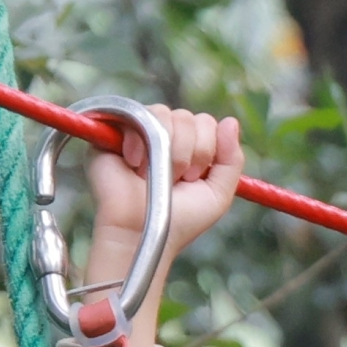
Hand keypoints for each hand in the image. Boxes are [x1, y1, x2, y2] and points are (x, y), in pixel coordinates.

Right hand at [78, 106, 246, 327]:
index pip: (207, 123)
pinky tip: (135, 164)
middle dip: (188, 153)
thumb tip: (230, 121)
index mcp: (190, 147)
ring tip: (151, 175)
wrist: (140, 232)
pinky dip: (140, 141)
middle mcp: (165, 135)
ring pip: (165, 114)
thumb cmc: (178, 221)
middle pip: (189, 117)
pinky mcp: (114, 130)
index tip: (193, 177)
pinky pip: (136, 114)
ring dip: (165, 150)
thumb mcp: (217, 195)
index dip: (206, 148)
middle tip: (174, 180)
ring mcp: (139, 130)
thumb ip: (232, 160)